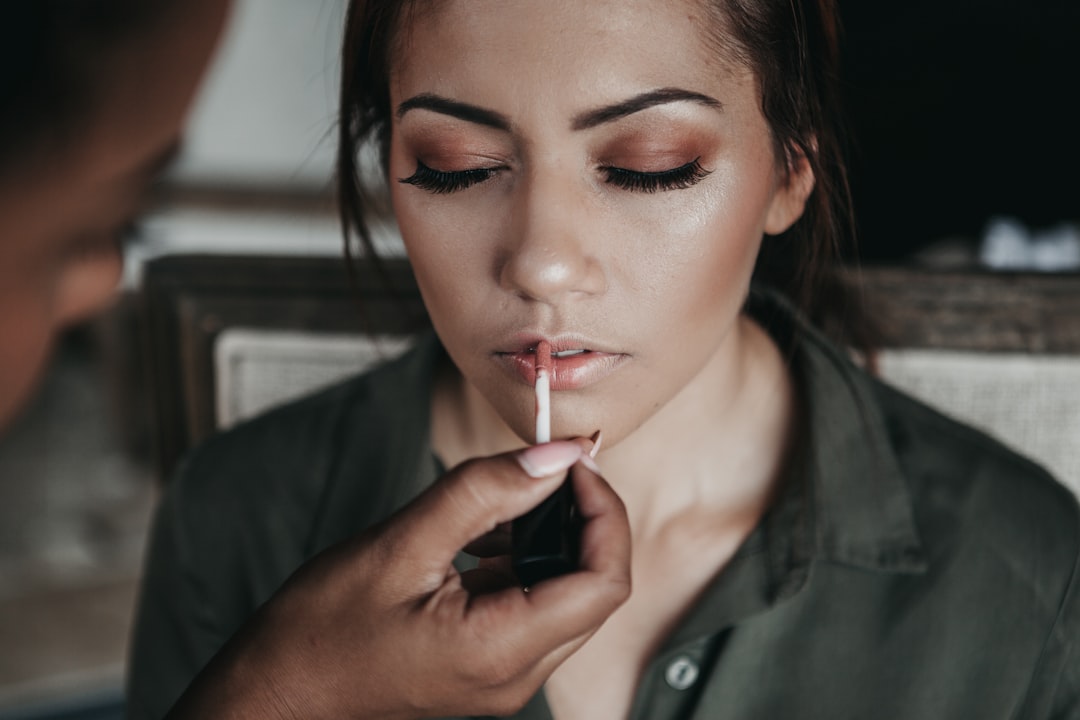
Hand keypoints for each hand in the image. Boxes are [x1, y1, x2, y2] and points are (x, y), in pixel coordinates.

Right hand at [166, 440, 630, 719]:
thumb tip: (554, 456)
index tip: (575, 463)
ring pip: (565, 593)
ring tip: (504, 499)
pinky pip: (530, 605)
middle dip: (582, 519)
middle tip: (548, 468)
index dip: (605, 513)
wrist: (277, 693)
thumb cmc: (320, 632)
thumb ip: (483, 493)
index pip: (605, 581)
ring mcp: (504, 674)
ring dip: (550, 538)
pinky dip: (521, 559)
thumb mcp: (401, 544)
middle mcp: (516, 673)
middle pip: (594, 588)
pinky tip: (481, 533)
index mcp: (502, 649)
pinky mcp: (487, 664)